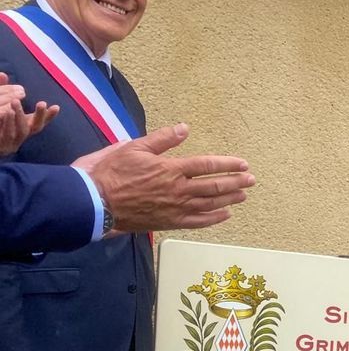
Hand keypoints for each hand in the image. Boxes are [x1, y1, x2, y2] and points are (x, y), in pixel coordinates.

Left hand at [0, 72, 58, 155]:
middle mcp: (20, 136)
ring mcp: (11, 143)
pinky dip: (8, 124)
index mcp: (22, 128)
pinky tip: (7, 111)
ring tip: (15, 102)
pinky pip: (7, 135)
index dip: (48, 115)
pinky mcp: (2, 147)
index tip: (56, 107)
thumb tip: (3, 74)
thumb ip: (2, 92)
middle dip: (41, 115)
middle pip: (36, 127)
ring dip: (20, 116)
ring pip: (22, 131)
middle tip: (42, 103)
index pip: (39, 121)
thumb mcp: (1, 105)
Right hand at [73, 123, 255, 232]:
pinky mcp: (169, 222)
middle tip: (251, 180)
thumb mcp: (134, 147)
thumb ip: (162, 139)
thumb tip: (184, 128)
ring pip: (210, 204)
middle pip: (214, 186)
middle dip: (236, 182)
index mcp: (171, 169)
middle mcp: (178, 189)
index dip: (228, 164)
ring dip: (229, 199)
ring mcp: (175, 208)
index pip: (207, 165)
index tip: (243, 164)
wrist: (96, 202)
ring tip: (243, 195)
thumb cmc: (112, 172)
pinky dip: (214, 218)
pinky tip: (225, 214)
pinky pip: (197, 221)